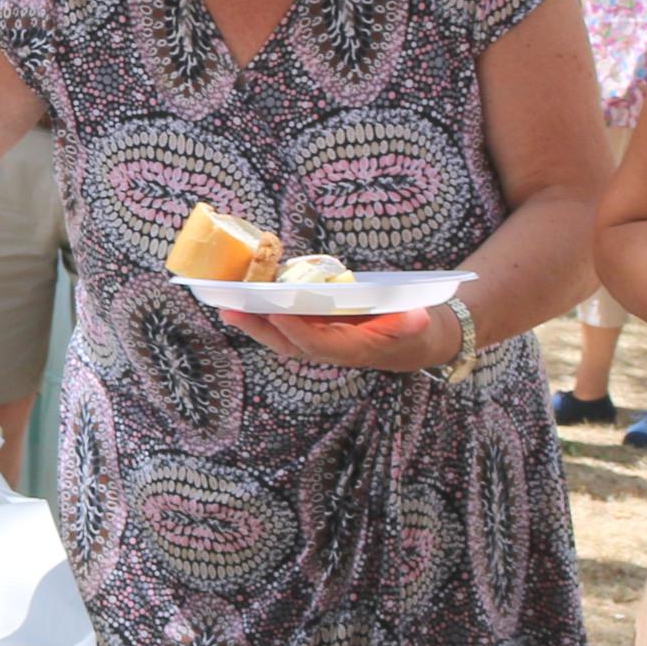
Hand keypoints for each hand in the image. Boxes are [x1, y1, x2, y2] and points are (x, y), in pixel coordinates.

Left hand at [224, 303, 464, 372]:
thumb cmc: (415, 331)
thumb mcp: (420, 327)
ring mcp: (320, 339)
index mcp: (353, 349)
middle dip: (258, 328)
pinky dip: (263, 311)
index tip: (276, 312)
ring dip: (253, 321)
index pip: (319, 344)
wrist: (412, 341)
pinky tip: (244, 296)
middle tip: (230, 310)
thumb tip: (418, 319)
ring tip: (225, 303)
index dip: (297, 330)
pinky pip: (285, 322)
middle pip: (288, 343)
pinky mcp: (315, 328)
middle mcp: (330, 348)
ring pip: (280, 335)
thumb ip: (414, 325)